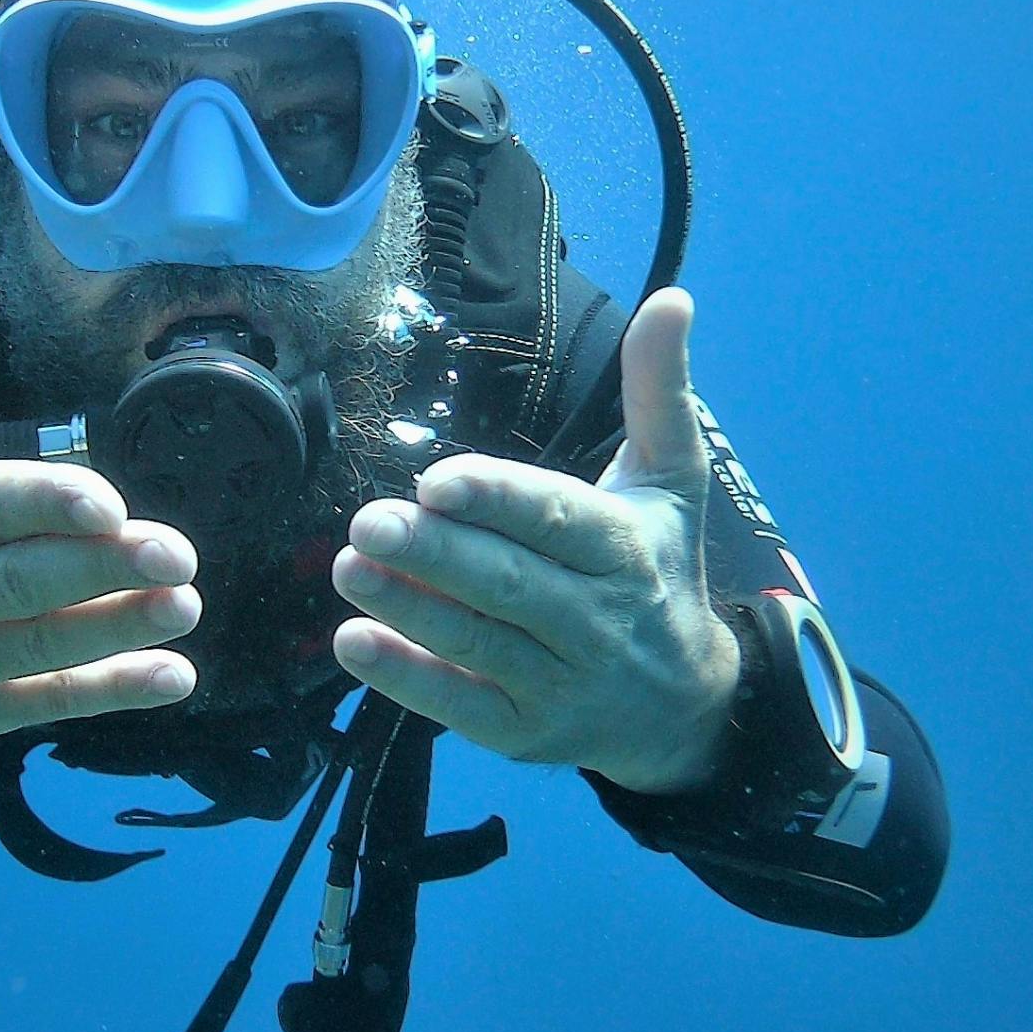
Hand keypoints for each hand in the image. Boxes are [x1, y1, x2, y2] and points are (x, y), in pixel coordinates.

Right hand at [0, 260, 201, 759]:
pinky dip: (106, 693)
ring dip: (116, 629)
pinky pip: (36, 705)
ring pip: (34, 649)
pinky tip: (172, 674)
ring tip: (185, 604)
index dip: (40, 505)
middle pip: (13, 584)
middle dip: (98, 569)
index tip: (107, 500)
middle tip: (175, 550)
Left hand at [330, 287, 740, 792]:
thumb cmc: (658, 570)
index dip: (499, 501)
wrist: (685, 707)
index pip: (558, 522)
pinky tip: (352, 641)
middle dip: (437, 553)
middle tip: (367, 521)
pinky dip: (405, 677)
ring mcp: (561, 684)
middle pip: (510, 585)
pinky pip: (460, 706)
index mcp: (626, 550)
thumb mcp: (671, 483)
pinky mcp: (523, 733)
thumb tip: (672, 298)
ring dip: (408, 607)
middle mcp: (598, 620)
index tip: (436, 480)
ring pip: (478, 644)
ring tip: (347, 565)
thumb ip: (658, 393)